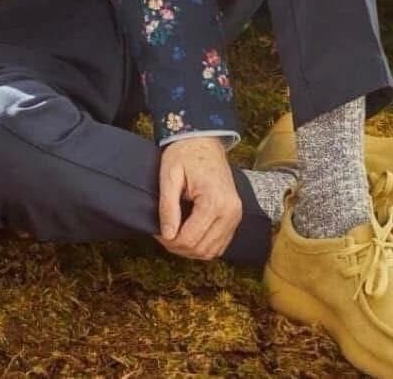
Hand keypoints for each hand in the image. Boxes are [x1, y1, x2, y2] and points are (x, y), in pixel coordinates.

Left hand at [155, 137, 242, 260]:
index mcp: (215, 201)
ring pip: (211, 251)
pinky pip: (219, 244)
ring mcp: (235, 216)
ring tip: (174, 234)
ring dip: (190, 249)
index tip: (156, 232)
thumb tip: (167, 235)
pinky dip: (203, 245)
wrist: (204, 140)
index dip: (169, 241)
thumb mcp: (170, 175)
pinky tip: (189, 234)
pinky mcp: (235, 217)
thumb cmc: (185, 153)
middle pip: (201, 249)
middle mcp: (230, 212)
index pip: (190, 239)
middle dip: (178, 247)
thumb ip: (168, 206)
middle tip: (162, 234)